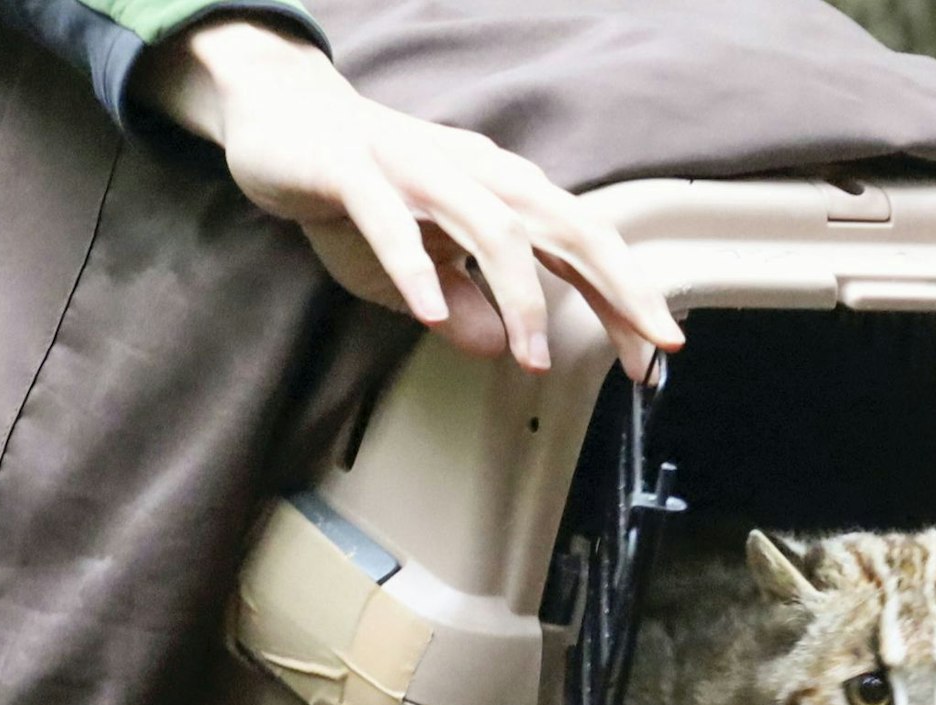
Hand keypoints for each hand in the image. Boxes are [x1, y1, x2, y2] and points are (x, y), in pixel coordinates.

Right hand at [134, 20, 682, 378]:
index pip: (582, 247)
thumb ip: (464, 302)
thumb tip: (495, 347)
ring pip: (491, 226)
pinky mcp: (353, 167)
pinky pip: (392, 220)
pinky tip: (432, 315)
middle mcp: (477, 172)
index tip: (657, 352)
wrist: (277, 115)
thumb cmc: (360, 193)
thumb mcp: (420, 267)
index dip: (626, 297)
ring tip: (529, 359)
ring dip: (519, 296)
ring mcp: (418, 165)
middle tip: (646, 348)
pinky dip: (416, 268)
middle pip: (565, 227)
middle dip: (616, 288)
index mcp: (503, 193)